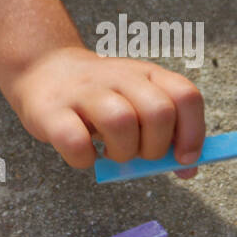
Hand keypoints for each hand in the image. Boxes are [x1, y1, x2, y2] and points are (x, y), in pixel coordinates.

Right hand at [5, 46, 205, 177]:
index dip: (192, 132)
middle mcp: (119, 77)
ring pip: (120, 122)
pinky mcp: (52, 111)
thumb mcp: (138, 102)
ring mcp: (84, 91)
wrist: (44, 69)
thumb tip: (188, 168)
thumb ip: (166, 132)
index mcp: (147, 75)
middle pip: (158, 111)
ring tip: (111, 153)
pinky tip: (84, 154)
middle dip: (155, 147)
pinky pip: (75, 142)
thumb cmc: (99, 97)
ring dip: (122, 152)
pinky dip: (85, 158)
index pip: (186, 96)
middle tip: (139, 154)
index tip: (184, 157)